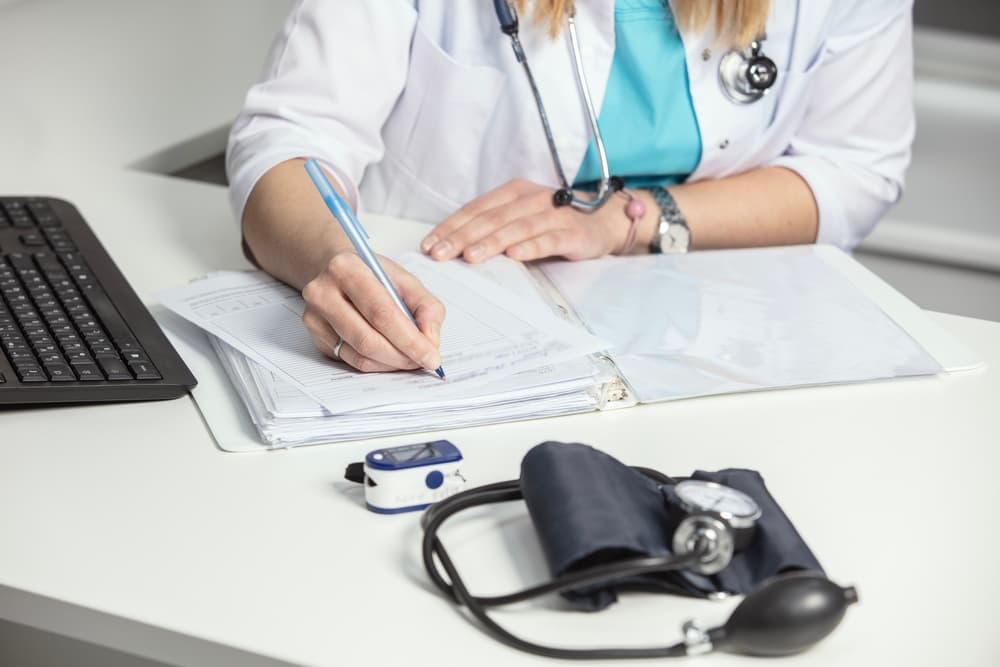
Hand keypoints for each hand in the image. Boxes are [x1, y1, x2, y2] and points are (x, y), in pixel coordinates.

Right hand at [301, 251, 444, 372]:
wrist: (337, 271)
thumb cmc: (373, 275)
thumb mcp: (405, 280)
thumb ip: (426, 308)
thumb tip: (430, 342)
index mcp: (347, 269)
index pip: (382, 313)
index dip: (410, 340)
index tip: (431, 356)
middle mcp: (323, 293)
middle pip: (368, 339)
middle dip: (402, 357)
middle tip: (423, 362)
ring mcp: (315, 318)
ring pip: (360, 355)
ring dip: (391, 363)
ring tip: (409, 358)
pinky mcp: (316, 338)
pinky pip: (352, 361)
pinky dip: (377, 364)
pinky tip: (390, 356)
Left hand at [420, 179, 629, 262]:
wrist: (603, 220)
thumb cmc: (554, 221)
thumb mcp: (520, 216)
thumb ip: (493, 226)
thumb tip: (453, 245)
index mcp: (513, 193)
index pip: (475, 209)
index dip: (450, 226)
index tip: (429, 245)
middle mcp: (530, 199)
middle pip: (490, 219)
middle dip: (461, 237)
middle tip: (439, 254)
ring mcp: (552, 214)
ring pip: (515, 228)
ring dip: (490, 242)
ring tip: (469, 257)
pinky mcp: (571, 232)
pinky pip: (548, 239)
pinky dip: (531, 247)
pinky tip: (515, 255)